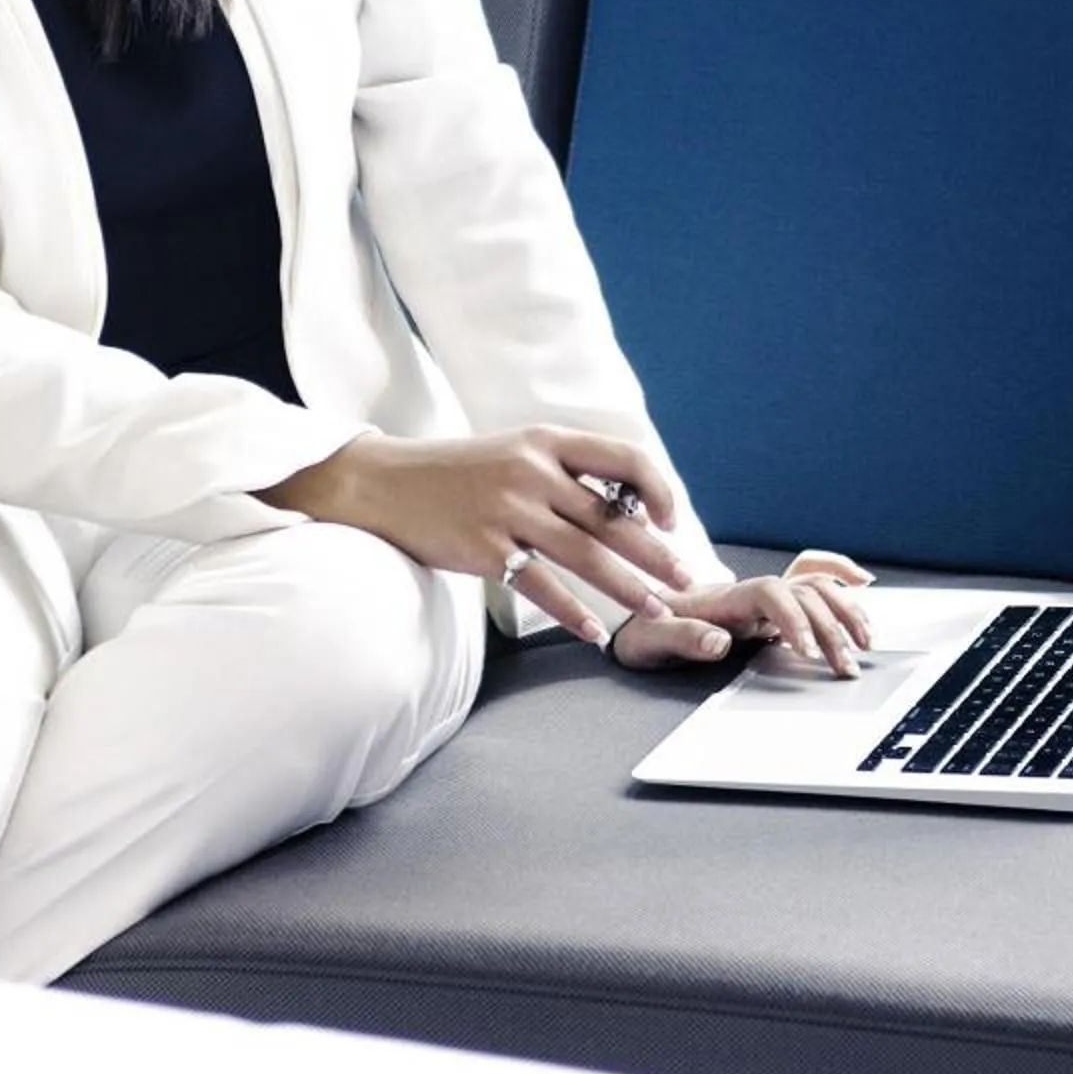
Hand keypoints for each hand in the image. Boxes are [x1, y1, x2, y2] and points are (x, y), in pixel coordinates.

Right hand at [256, 426, 695, 643]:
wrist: (385, 484)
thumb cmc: (460, 472)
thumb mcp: (516, 453)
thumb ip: (565, 475)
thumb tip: (626, 511)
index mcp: (547, 441)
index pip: (624, 458)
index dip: (657, 490)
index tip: (670, 521)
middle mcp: (532, 471)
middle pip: (612, 517)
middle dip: (656, 555)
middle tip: (688, 582)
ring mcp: (508, 510)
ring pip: (586, 555)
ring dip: (628, 589)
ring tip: (657, 611)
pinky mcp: (484, 548)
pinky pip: (541, 586)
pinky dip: (572, 612)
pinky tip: (594, 632)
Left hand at [609, 549, 876, 675]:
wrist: (634, 618)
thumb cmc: (641, 630)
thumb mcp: (649, 641)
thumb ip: (683, 638)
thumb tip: (720, 641)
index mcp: (721, 597)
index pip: (769, 593)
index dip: (793, 617)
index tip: (805, 652)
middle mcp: (746, 591)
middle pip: (802, 592)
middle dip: (830, 626)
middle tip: (845, 665)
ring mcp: (759, 595)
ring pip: (814, 585)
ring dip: (845, 609)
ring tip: (864, 642)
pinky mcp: (767, 604)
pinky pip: (808, 576)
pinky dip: (836, 573)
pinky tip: (862, 583)